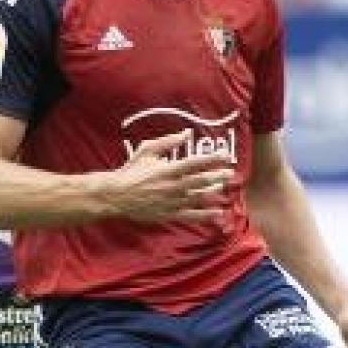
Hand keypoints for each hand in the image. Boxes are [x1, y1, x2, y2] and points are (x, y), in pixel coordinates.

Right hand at [103, 131, 233, 222]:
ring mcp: (172, 202)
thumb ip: (168, 142)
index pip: (195, 163)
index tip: (224, 155)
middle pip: (201, 181)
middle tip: (230, 173)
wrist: (116, 195)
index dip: (212, 159)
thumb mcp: (147, 150)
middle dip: (218, 176)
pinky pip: (191, 215)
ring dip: (213, 193)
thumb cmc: (132, 170)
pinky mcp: (169, 214)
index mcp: (168, 170)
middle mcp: (172, 186)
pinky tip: (218, 212)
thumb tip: (187, 133)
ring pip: (198, 198)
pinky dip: (206, 215)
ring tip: (225, 188)